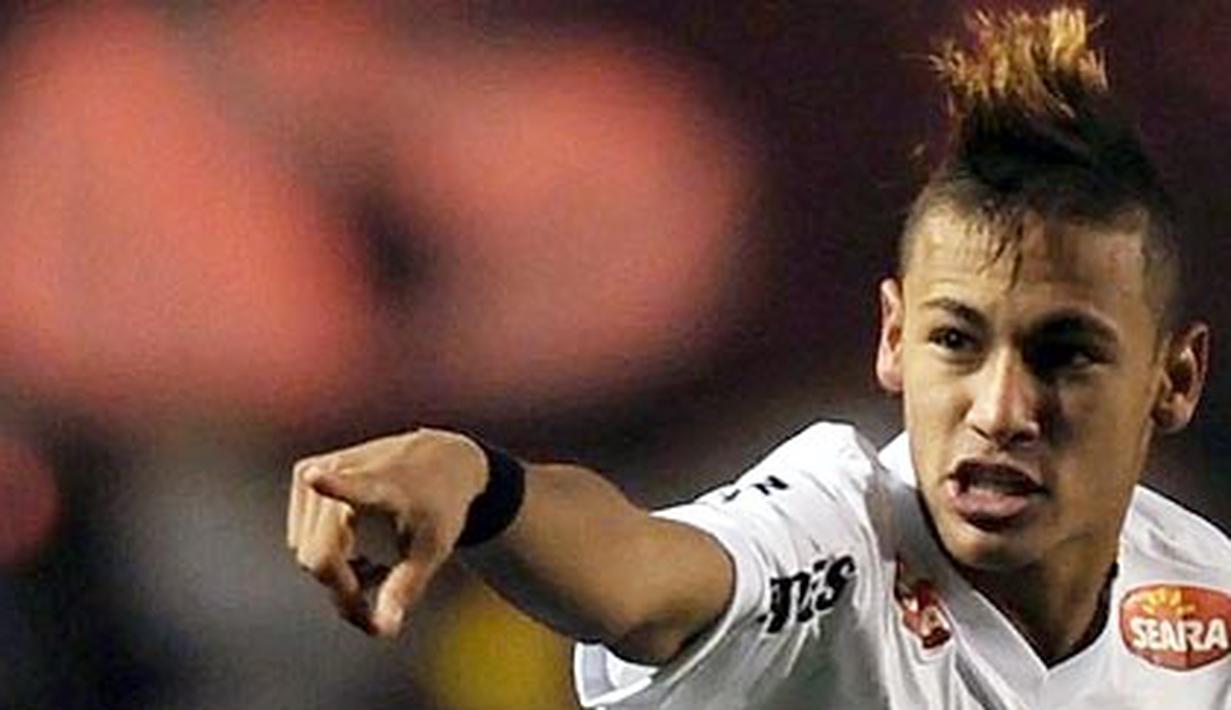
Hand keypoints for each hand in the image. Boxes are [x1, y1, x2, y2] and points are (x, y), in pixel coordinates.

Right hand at [286, 428, 487, 637]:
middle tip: (383, 607)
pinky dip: (327, 557)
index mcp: (383, 483)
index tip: (315, 477)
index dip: (332, 485)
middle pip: (320, 556)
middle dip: (345, 592)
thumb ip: (406, 587)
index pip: (353, 486)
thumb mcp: (434, 549)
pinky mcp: (304, 474)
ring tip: (377, 568)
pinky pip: (300, 540)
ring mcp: (317, 470)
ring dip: (338, 575)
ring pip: (306, 553)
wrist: (440, 459)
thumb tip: (383, 630)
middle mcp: (343, 469)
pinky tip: (358, 553)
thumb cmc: (440, 506)